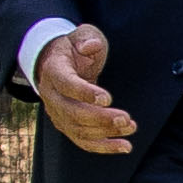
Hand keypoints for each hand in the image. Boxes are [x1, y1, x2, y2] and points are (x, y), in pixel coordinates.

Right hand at [30, 24, 136, 155]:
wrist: (58, 63)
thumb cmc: (74, 48)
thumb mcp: (80, 35)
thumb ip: (87, 38)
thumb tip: (91, 46)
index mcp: (54, 71)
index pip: (66, 84)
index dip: (85, 93)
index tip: (108, 98)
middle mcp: (51, 95)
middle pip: (72, 113)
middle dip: (100, 118)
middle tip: (125, 118)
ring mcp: (57, 113)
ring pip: (79, 130)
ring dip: (106, 132)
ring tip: (131, 127)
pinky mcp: (67, 125)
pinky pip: (83, 141)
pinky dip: (104, 147)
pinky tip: (125, 146)